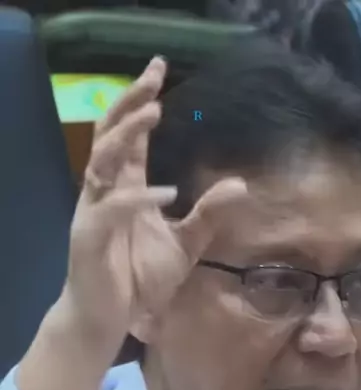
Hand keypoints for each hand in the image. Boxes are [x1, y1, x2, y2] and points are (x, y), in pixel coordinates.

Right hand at [61, 55, 246, 360]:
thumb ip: (208, 216)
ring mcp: (94, 210)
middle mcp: (106, 191)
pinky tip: (167, 194)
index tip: (160, 71)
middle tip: (155, 75)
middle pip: (111, 132)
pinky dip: (139, 199)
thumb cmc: (139, 280)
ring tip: (156, 112)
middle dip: (131, 101)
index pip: (132, 135)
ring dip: (129, 134)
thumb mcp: (184, 245)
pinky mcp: (89, 235)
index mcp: (126, 188)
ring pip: (102, 158)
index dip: (142, 101)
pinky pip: (111, 208)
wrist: (109, 318)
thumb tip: (242, 185)